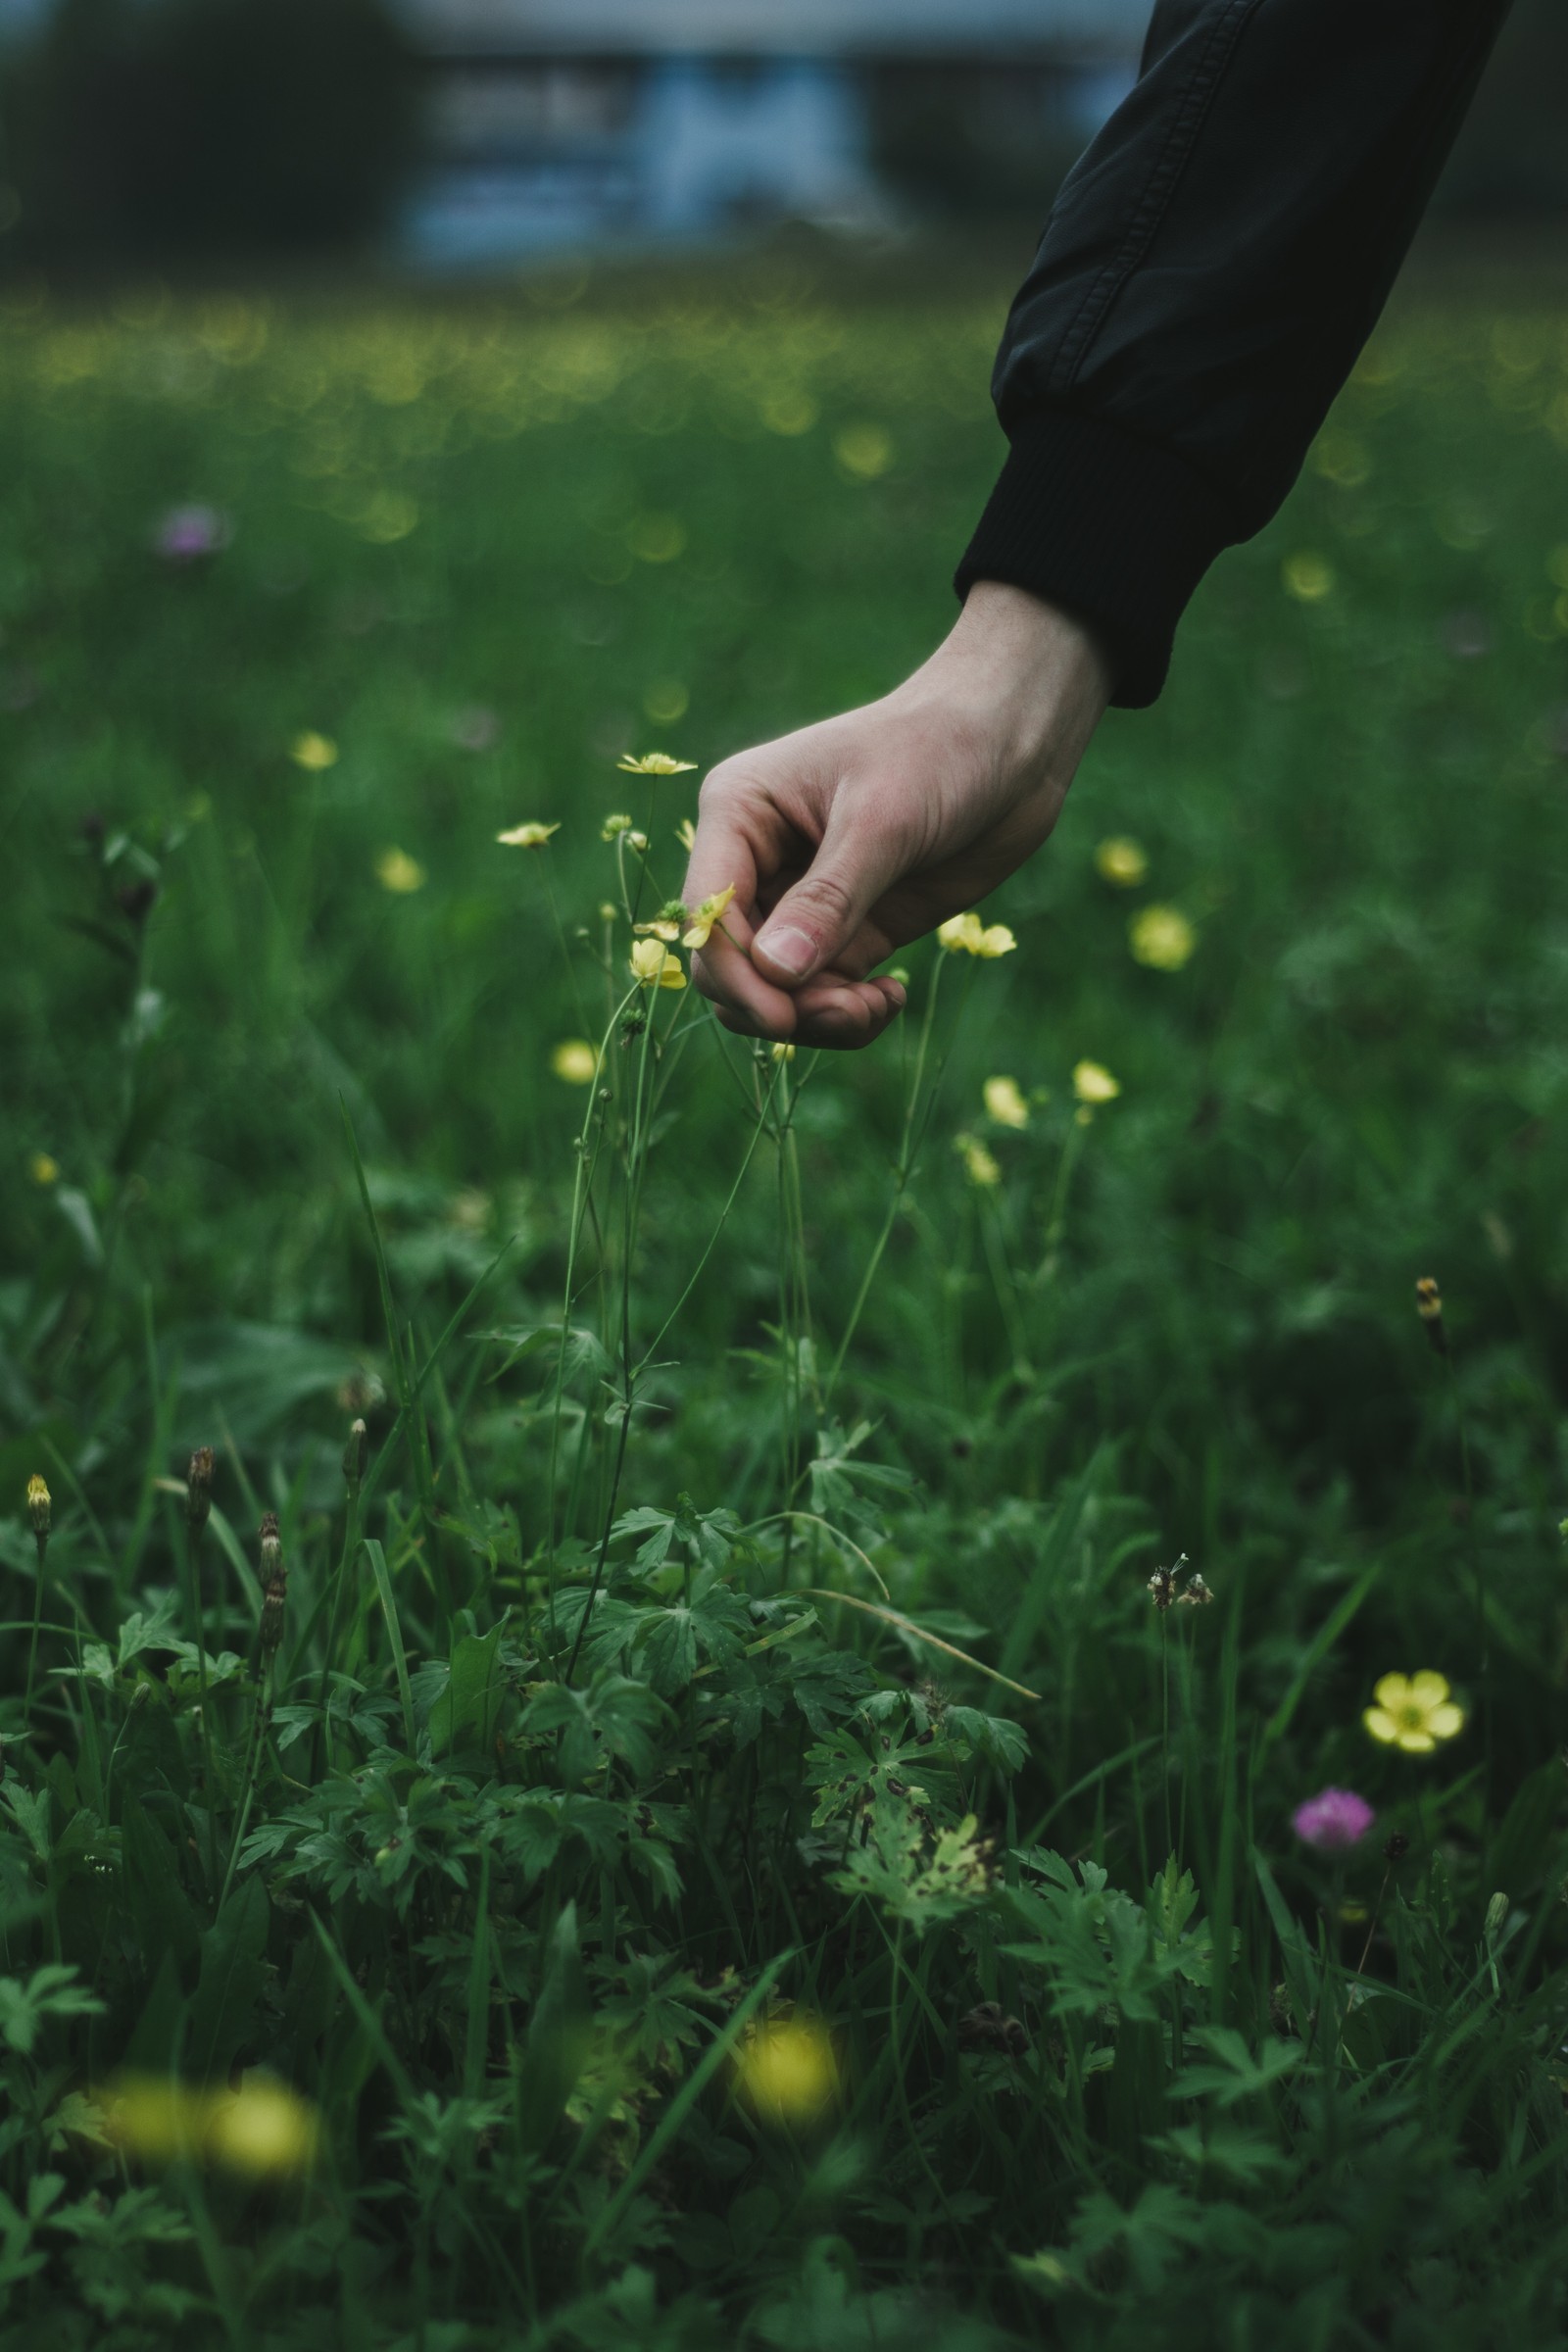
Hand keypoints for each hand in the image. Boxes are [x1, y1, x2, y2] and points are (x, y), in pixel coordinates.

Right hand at [681, 583, 1110, 1048]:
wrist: (1012, 743)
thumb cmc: (939, 751)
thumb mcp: (881, 822)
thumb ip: (828, 900)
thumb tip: (773, 973)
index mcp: (739, 813)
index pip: (706, 914)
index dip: (734, 975)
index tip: (787, 1016)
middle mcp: (757, 861)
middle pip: (729, 967)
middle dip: (778, 1005)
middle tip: (849, 1010)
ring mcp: (801, 901)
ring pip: (773, 993)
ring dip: (817, 1019)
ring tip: (876, 1007)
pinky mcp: (849, 929)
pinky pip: (821, 996)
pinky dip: (848, 1015)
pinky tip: (890, 998)